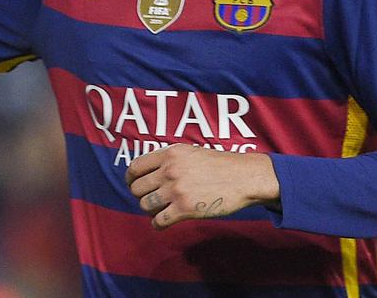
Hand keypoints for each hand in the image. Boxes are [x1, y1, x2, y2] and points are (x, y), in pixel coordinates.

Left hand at [125, 144, 279, 228]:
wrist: (244, 177)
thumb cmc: (220, 164)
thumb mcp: (190, 152)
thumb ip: (169, 160)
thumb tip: (149, 173)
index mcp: (169, 154)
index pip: (135, 167)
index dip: (131, 179)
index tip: (134, 184)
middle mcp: (169, 171)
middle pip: (137, 188)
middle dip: (140, 195)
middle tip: (150, 199)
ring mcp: (176, 190)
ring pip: (145, 205)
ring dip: (150, 210)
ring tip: (158, 210)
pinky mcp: (185, 209)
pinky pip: (159, 221)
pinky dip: (157, 224)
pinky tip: (162, 223)